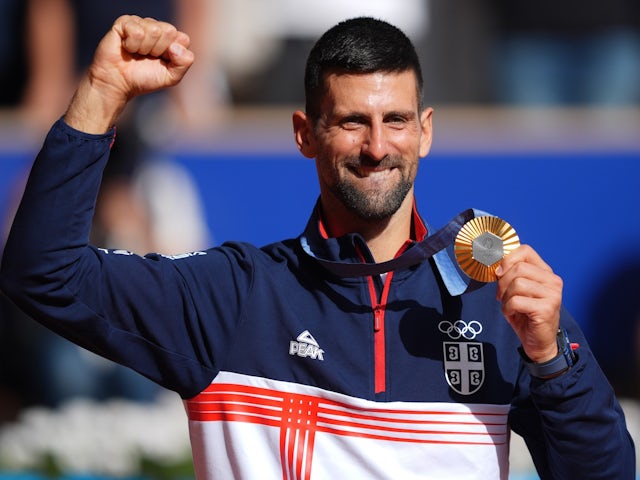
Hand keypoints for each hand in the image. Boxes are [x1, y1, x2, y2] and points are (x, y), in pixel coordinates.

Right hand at [65, 15, 193, 132]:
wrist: (118, 84)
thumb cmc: (144, 79)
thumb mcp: (171, 77)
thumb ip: (184, 63)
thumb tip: (176, 46)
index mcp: (170, 39)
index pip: (183, 39)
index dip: (173, 54)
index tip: (162, 62)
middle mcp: (156, 28)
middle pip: (169, 31)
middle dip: (159, 50)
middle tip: (148, 57)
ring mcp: (140, 23)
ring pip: (154, 30)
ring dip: (144, 48)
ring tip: (136, 54)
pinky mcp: (124, 23)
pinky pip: (136, 31)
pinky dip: (132, 45)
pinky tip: (127, 48)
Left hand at [495, 245, 562, 362]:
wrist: (538, 342)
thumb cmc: (525, 315)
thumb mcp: (517, 290)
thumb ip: (511, 274)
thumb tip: (495, 264)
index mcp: (546, 272)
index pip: (525, 250)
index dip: (507, 259)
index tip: (499, 273)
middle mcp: (553, 281)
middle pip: (518, 268)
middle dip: (502, 282)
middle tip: (501, 296)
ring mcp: (552, 294)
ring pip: (516, 284)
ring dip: (505, 297)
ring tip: (510, 306)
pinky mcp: (547, 308)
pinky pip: (516, 301)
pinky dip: (508, 308)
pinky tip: (513, 314)